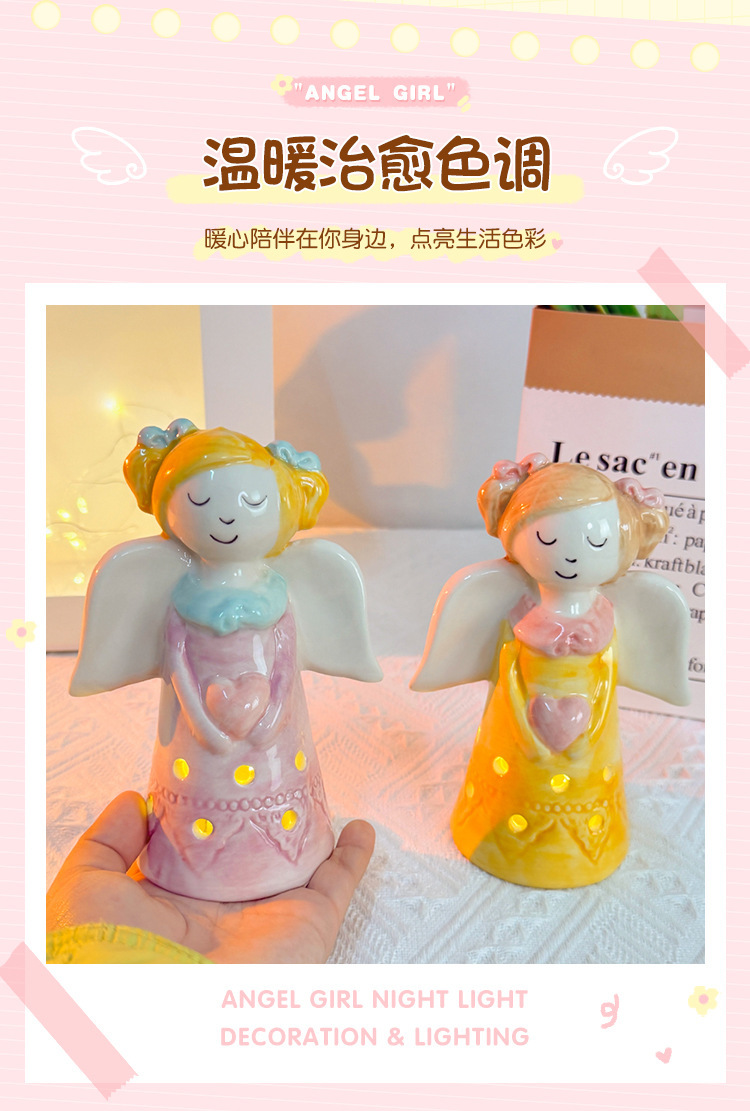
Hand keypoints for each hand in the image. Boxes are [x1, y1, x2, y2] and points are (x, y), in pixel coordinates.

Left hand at [47, 792, 374, 962]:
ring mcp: (268, 916)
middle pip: (255, 855)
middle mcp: (224, 911)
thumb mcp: (87, 887)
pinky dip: (354, 856)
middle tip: (277, 777)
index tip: (220, 777)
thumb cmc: (109, 957)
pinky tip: (357, 828)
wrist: (157, 1009)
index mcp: (172, 905)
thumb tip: (132, 803)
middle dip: (267, 820)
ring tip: (318, 792)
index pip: (201, 852)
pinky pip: (338, 883)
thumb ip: (108, 842)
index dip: (211, 815)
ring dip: (314, 831)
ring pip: (300, 866)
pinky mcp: (306, 924)